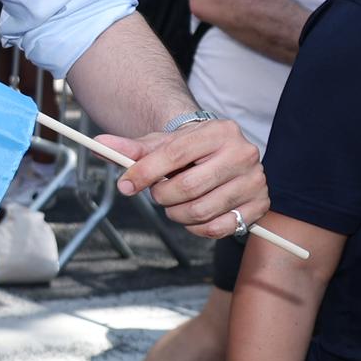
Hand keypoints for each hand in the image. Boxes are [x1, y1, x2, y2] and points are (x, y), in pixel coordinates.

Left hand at [99, 117, 264, 239]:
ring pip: (201, 211)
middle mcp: (243, 153)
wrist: (219, 157)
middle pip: (187, 188)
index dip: (144, 173)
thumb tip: (99, 143)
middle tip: (158, 194)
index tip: (125, 185)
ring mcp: (255, 180)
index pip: (174, 154)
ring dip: (177, 214)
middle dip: (162, 197)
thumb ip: (131, 148)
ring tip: (175, 204)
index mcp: (218, 131)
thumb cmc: (188, 152)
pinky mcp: (261, 204)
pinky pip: (219, 228)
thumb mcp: (161, 144)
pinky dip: (198, 229)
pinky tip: (194, 216)